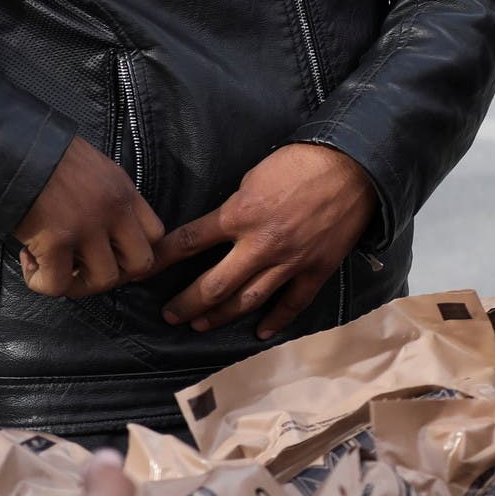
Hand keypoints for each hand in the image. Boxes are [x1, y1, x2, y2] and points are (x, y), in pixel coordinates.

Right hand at [14, 137, 162, 300]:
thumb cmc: (45, 158)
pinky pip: (59, 284)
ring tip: (55, 266)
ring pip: (104, 279)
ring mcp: (88, 226)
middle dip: (114, 273)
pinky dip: (42, 282)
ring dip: (78, 283)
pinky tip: (30, 261)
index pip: (156, 234)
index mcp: (124, 191)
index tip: (109, 253)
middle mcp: (114, 210)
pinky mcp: (56, 240)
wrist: (10, 148)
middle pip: (141, 262)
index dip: (134, 251)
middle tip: (84, 266)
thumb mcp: (93, 171)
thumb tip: (104, 233)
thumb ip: (106, 199)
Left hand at [155, 143, 376, 337]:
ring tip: (200, 325)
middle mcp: (259, 245)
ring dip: (219, 317)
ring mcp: (289, 261)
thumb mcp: (254, 177)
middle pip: (213, 285)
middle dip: (186, 303)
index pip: (188, 243)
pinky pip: (293, 303)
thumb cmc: (300, 163)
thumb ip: (235, 208)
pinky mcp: (316, 269)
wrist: (353, 166)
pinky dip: (276, 320)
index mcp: (239, 215)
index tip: (141, 273)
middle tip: (170, 316)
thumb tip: (222, 228)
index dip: (160, 260)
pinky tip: (260, 332)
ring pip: (247, 300)